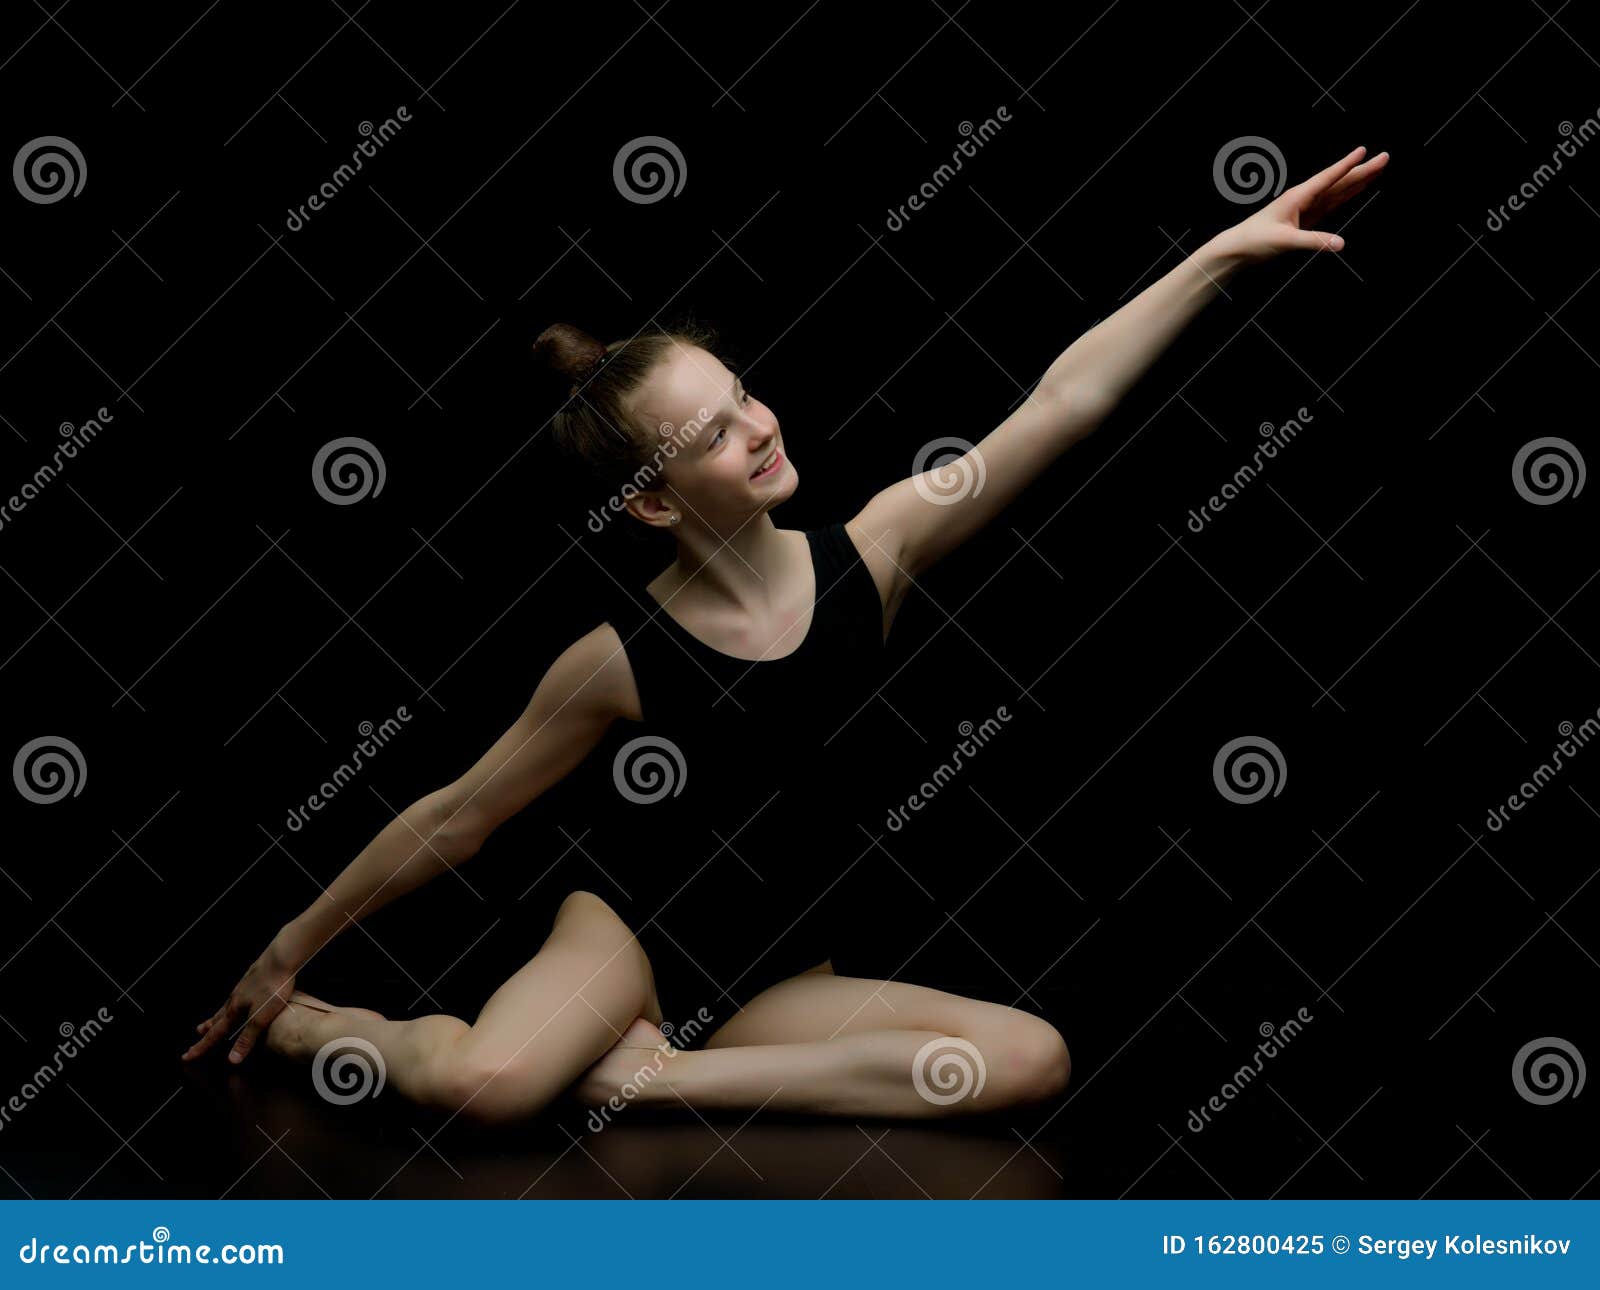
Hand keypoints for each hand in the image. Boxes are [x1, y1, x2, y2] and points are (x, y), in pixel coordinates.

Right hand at [181, 932, 301, 1064]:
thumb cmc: (272, 987)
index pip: (214, 1034)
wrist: (281, 959)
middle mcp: (234, 999)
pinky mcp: (252, 979)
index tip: (187, 1056)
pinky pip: (237, 996)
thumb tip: (232, 1060)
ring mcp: (242, 988)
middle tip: (197, 1037)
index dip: (201, 1047)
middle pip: (217, 1018)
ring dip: (217, 1016)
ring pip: (225, 1006)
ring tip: (210, 1021)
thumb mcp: (261, 1017)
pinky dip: (231, 1004)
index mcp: (234, 1010)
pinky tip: (237, 1000)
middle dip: (207, 1030)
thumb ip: (247, 1038)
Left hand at [1216, 145, 1389, 264]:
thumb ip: (1314, 242)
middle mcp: (1304, 198)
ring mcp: (1306, 208)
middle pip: (1339, 181)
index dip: (1347, 165)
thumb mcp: (1285, 241)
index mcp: (1299, 196)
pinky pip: (1332, 203)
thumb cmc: (1256, 241)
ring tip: (1377, 169)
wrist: (1239, 248)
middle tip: (1385, 157)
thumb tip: (1341, 244)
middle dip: (1362, 170)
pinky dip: (1347, 195)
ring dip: (1358, 180)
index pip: (1328, 178)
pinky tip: (1357, 189)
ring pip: (1338, 191)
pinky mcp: (1306, 219)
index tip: (1364, 151)